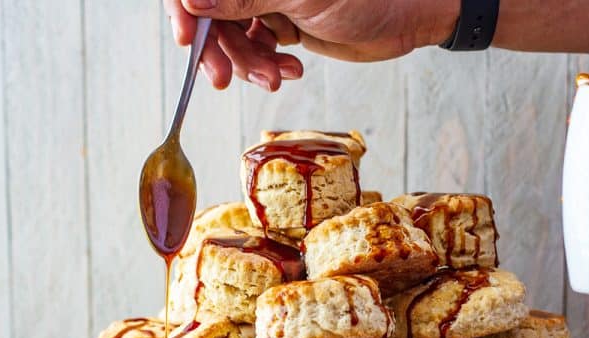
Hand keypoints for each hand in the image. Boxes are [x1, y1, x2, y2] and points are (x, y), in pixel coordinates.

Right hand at [163, 0, 458, 90]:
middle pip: (211, 14)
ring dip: (248, 64)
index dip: (186, 10)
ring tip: (275, 77)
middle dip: (219, 49)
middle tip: (224, 79)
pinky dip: (266, 66)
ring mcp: (265, 1)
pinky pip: (255, 50)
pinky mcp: (280, 25)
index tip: (188, 39)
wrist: (402, 18)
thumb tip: (192, 2)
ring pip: (232, 38)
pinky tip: (291, 70)